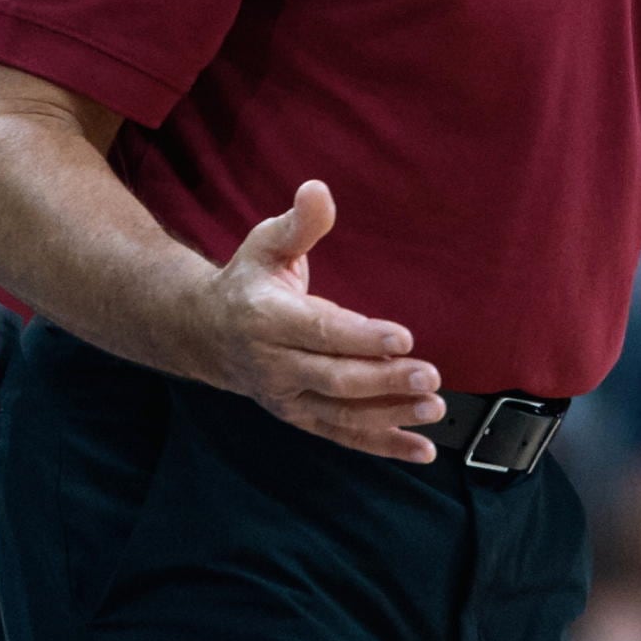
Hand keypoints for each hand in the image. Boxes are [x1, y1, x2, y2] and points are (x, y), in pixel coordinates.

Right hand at [202, 182, 443, 460]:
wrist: (205, 333)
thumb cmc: (249, 280)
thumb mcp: (266, 244)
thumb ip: (299, 224)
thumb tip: (318, 189)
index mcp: (267, 319)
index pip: (320, 332)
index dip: (362, 337)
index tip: (404, 337)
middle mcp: (274, 364)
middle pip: (334, 379)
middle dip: (384, 380)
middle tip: (430, 375)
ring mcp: (287, 397)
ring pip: (341, 414)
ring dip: (391, 416)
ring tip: (435, 409)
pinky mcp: (300, 417)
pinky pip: (343, 435)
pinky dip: (383, 445)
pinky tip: (423, 450)